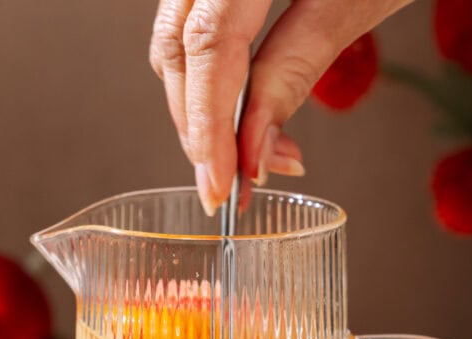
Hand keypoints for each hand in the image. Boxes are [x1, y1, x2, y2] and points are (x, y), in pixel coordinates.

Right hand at [150, 0, 413, 214]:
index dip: (209, 123)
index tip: (223, 186)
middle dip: (197, 124)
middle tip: (224, 187)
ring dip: (198, 106)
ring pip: (175, 35)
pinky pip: (193, 19)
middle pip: (178, 42)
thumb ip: (297, 67)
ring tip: (236, 158)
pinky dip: (209, 72)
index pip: (208, 43)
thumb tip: (255, 149)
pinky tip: (235, 111)